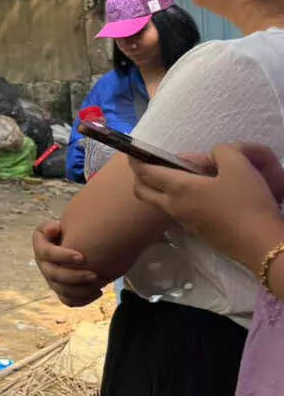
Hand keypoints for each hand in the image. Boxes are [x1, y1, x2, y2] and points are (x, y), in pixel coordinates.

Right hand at [32, 219, 106, 306]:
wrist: (74, 240)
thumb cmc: (70, 228)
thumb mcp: (61, 223)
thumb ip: (56, 224)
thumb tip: (55, 228)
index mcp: (41, 247)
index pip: (47, 253)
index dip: (62, 257)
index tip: (82, 257)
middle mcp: (44, 265)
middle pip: (54, 275)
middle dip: (74, 277)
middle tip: (94, 275)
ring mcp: (51, 279)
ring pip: (61, 291)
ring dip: (80, 290)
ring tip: (100, 284)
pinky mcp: (61, 289)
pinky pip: (68, 300)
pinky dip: (83, 300)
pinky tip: (99, 292)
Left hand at [131, 143, 283, 268]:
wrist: (260, 243)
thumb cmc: (246, 202)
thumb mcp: (238, 165)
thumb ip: (222, 152)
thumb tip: (213, 156)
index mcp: (178, 188)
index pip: (146, 173)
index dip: (137, 160)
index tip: (133, 152)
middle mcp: (174, 206)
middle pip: (143, 192)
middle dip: (140, 178)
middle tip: (150, 166)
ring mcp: (184, 222)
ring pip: (160, 202)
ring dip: (161, 189)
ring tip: (184, 175)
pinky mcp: (197, 231)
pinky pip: (178, 211)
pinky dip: (179, 199)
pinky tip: (202, 192)